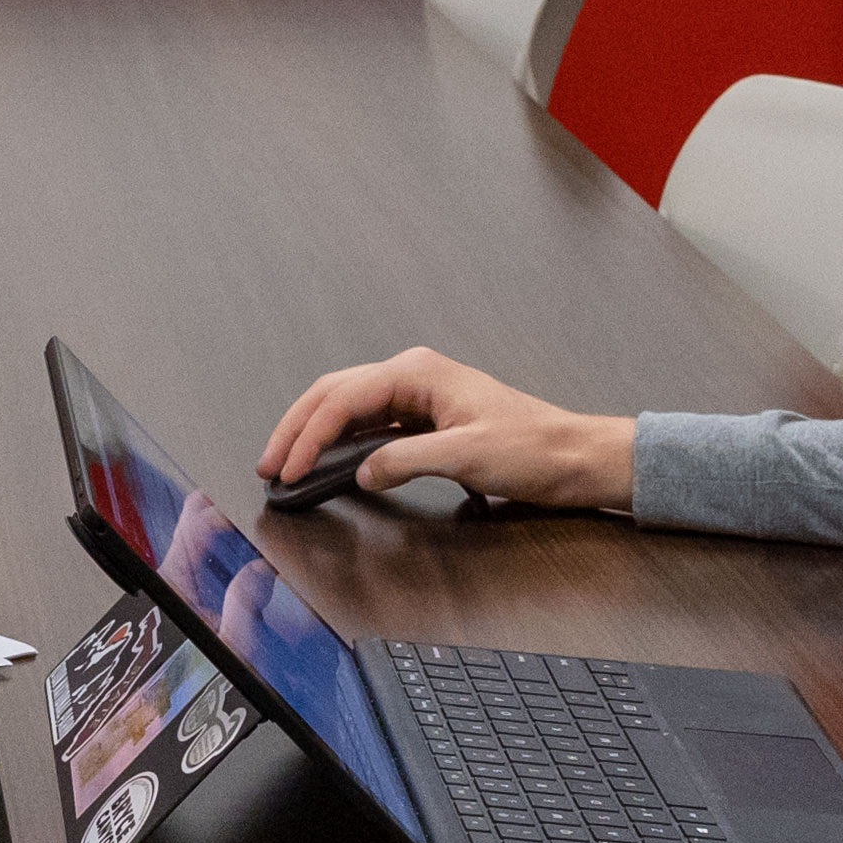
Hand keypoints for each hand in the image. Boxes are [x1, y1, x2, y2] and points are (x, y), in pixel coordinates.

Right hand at [256, 347, 633, 512]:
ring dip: (315, 434)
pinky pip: (370, 425)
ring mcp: (419, 396)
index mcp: (419, 372)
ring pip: (348, 407)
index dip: (309, 435)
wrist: (573, 457)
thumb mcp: (466, 456)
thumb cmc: (533, 448)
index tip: (287, 467)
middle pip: (335, 394)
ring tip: (287, 462)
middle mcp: (414, 376)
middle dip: (297, 428)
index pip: (344, 398)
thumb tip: (361, 471)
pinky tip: (329, 462)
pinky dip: (342, 443)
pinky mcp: (426, 420)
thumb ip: (405, 461)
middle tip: (269, 463)